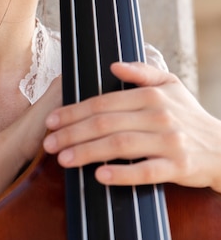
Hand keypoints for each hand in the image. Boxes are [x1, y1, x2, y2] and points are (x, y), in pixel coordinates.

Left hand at [43, 62, 220, 191]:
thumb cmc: (189, 115)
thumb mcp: (171, 85)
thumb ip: (142, 72)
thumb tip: (113, 64)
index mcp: (151, 95)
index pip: (103, 102)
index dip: (74, 111)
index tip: (52, 120)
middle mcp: (159, 115)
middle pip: (106, 123)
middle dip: (72, 133)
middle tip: (49, 143)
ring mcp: (169, 142)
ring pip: (120, 145)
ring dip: (87, 152)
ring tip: (63, 159)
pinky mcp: (178, 167)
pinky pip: (146, 171)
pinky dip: (122, 174)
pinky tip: (99, 175)